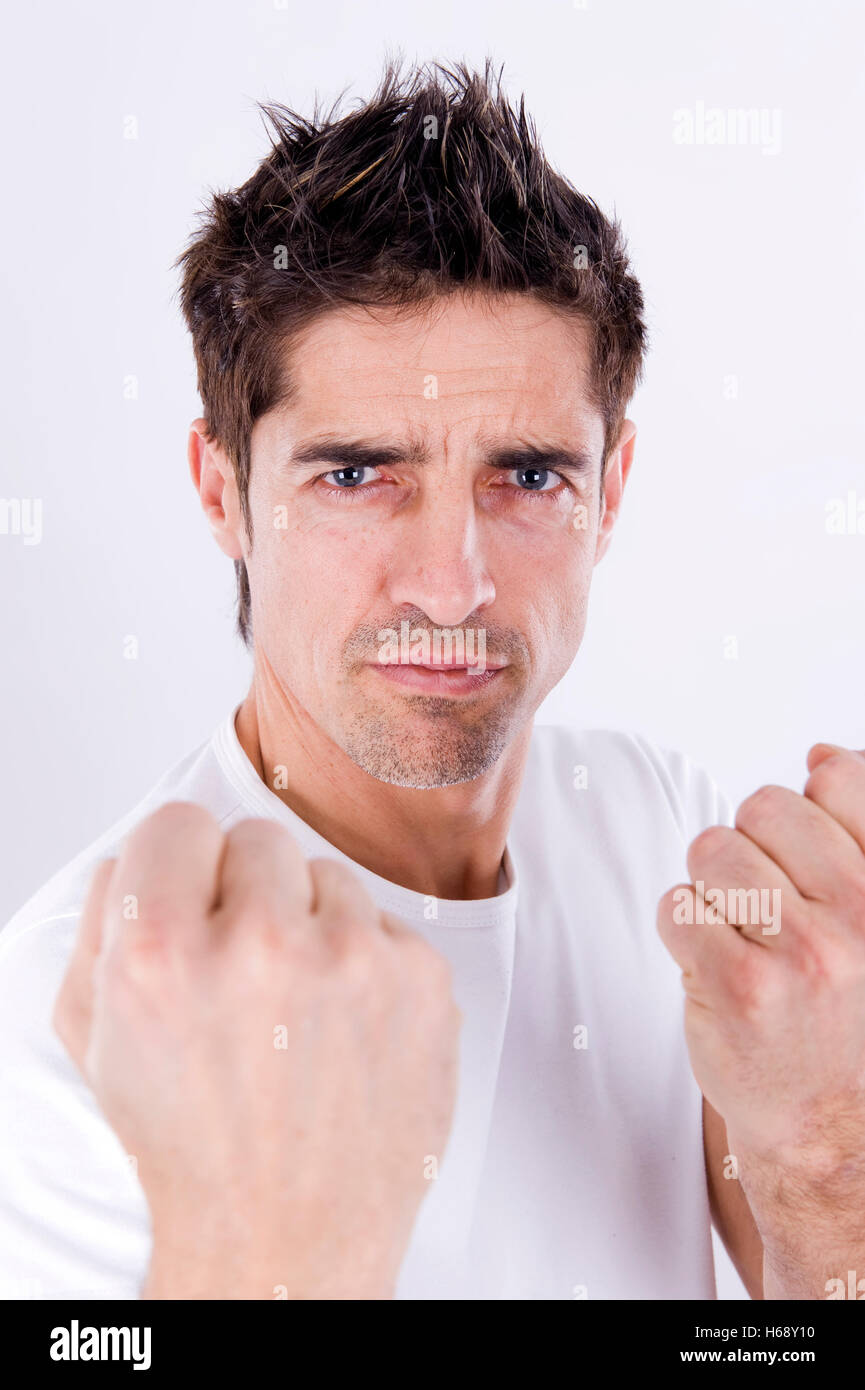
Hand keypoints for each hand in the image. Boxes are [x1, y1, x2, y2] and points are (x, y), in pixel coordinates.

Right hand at [53, 802, 460, 1299]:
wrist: (287, 1238)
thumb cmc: (192, 1144)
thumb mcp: (99, 1041)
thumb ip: (103, 926)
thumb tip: (139, 856)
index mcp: (161, 952)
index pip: (178, 823)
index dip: (179, 870)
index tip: (191, 908)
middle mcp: (261, 945)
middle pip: (258, 839)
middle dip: (247, 895)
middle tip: (246, 972)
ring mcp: (353, 960)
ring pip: (328, 876)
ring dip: (311, 926)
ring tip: (297, 1011)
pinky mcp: (423, 980)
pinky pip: (385, 924)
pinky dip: (366, 965)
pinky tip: (345, 1029)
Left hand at [657, 745, 864, 1293]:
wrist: (832, 1126)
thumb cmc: (846, 1013)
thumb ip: (855, 831)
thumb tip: (819, 756)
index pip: (843, 781)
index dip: (806, 815)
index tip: (804, 866)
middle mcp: (862, 913)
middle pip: (763, 807)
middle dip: (750, 849)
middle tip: (766, 910)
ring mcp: (802, 951)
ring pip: (712, 850)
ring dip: (713, 889)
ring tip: (741, 938)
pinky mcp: (739, 986)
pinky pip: (677, 906)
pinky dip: (683, 931)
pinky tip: (714, 967)